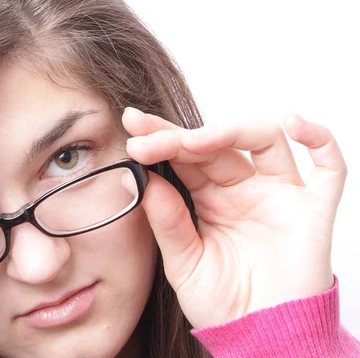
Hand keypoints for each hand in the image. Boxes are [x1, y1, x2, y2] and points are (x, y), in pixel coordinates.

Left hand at [121, 107, 346, 328]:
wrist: (260, 339)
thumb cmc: (223, 304)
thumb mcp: (183, 263)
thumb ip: (167, 221)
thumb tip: (143, 179)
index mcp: (211, 198)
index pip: (185, 157)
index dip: (161, 139)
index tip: (131, 128)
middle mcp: (244, 189)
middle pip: (217, 143)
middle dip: (179, 136)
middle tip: (145, 135)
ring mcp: (279, 195)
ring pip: (264, 140)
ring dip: (230, 131)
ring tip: (193, 140)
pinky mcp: (313, 211)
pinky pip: (329, 170)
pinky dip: (320, 141)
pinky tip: (297, 124)